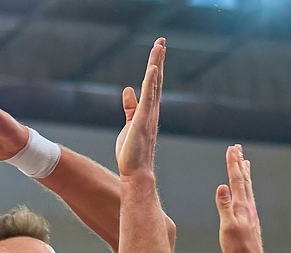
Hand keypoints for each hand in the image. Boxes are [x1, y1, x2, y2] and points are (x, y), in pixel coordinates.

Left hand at [116, 38, 164, 177]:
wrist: (135, 173)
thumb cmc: (132, 153)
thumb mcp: (129, 124)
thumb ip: (130, 107)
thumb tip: (128, 89)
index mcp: (148, 112)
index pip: (152, 84)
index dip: (155, 66)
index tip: (158, 49)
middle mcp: (152, 111)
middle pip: (156, 80)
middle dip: (159, 60)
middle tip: (162, 41)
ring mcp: (148, 116)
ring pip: (154, 85)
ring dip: (156, 65)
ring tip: (160, 46)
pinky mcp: (142, 122)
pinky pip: (148, 98)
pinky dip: (151, 83)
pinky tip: (152, 68)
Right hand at [215, 145, 264, 252]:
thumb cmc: (237, 247)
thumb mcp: (227, 226)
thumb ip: (224, 206)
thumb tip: (222, 186)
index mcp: (241, 206)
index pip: (236, 180)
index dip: (233, 164)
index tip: (231, 149)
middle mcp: (248, 206)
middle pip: (244, 180)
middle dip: (239, 163)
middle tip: (238, 148)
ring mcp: (251, 213)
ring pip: (248, 188)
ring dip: (245, 173)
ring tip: (245, 162)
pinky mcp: (251, 220)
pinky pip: (249, 197)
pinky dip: (248, 188)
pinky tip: (247, 190)